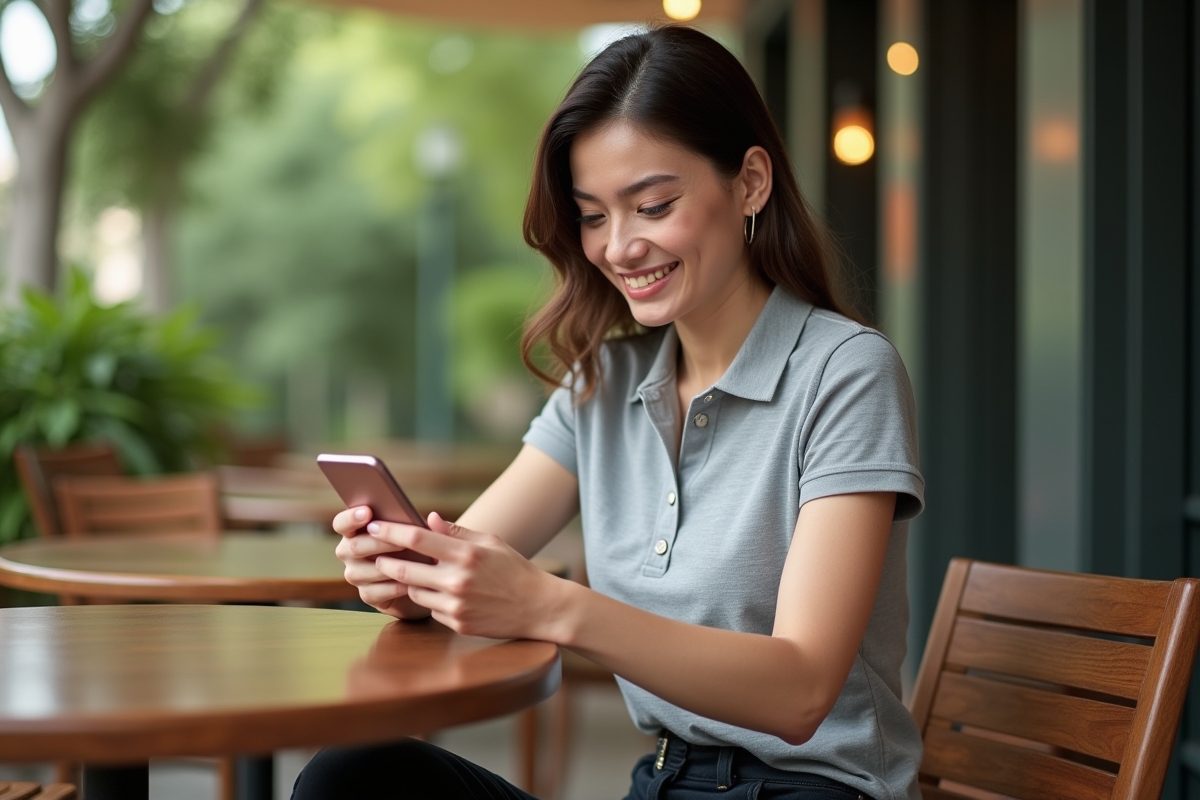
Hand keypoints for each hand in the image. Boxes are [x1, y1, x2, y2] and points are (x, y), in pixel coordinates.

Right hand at [333, 506, 429, 619]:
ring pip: (360, 571)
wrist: (423, 581)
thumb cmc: (417, 549)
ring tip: (410, 564)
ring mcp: (356, 574)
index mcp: (356, 531)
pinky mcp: (367, 595)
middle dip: (378, 543)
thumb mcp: (420, 534)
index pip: (342, 523)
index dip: (351, 517)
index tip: (368, 512)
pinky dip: (393, 588)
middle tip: (402, 542)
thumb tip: (433, 518)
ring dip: (387, 567)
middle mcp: (350, 552)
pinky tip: (409, 584)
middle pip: (352, 547)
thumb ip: (424, 526)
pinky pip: (374, 591)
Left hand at [367, 512, 562, 639]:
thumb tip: (426, 518)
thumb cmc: (514, 569)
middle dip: (385, 561)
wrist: (538, 607)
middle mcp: (458, 580)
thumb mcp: (490, 542)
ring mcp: (456, 605)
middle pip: (404, 570)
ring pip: (413, 592)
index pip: (417, 539)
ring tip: (411, 573)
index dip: (390, 532)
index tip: (374, 526)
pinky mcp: (457, 624)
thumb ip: (456, 532)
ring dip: (408, 583)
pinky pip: (430, 610)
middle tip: (375, 554)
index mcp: (466, 554)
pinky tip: (441, 593)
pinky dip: (430, 600)